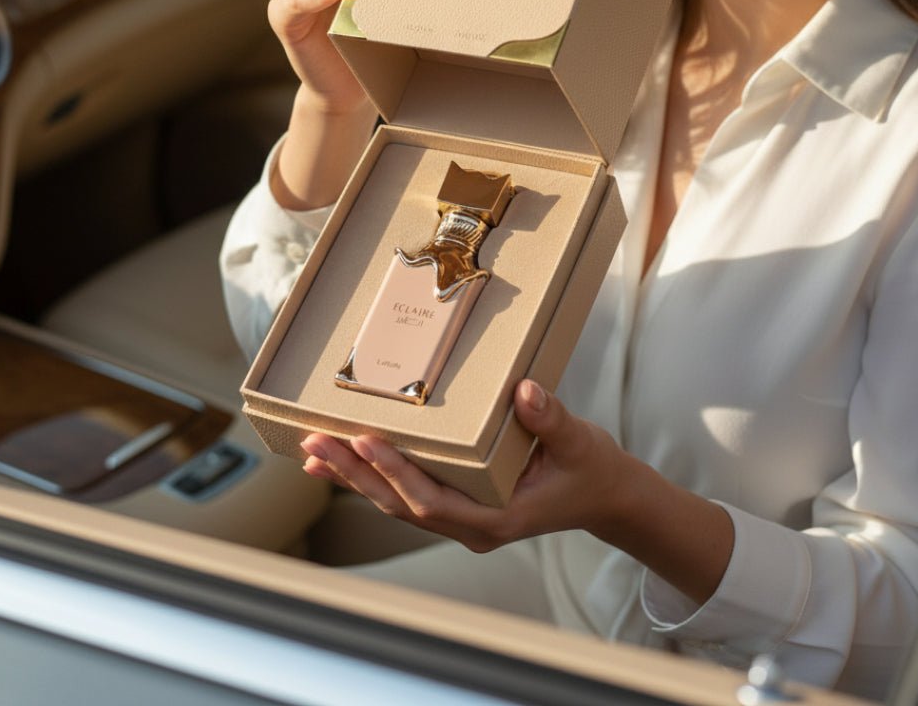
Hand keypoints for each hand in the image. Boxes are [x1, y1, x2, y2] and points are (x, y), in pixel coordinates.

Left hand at [300, 380, 629, 552]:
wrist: (603, 494)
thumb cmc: (589, 469)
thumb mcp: (579, 442)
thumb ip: (551, 420)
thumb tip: (526, 392)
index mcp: (496, 518)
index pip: (432, 500)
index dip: (395, 472)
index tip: (364, 441)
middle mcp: (471, 526)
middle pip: (401, 504)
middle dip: (356, 474)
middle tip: (316, 444)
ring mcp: (463, 519)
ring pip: (397, 503)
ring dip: (355, 477)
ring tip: (313, 453)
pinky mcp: (458, 506)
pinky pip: (407, 495)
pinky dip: (374, 477)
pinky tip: (347, 461)